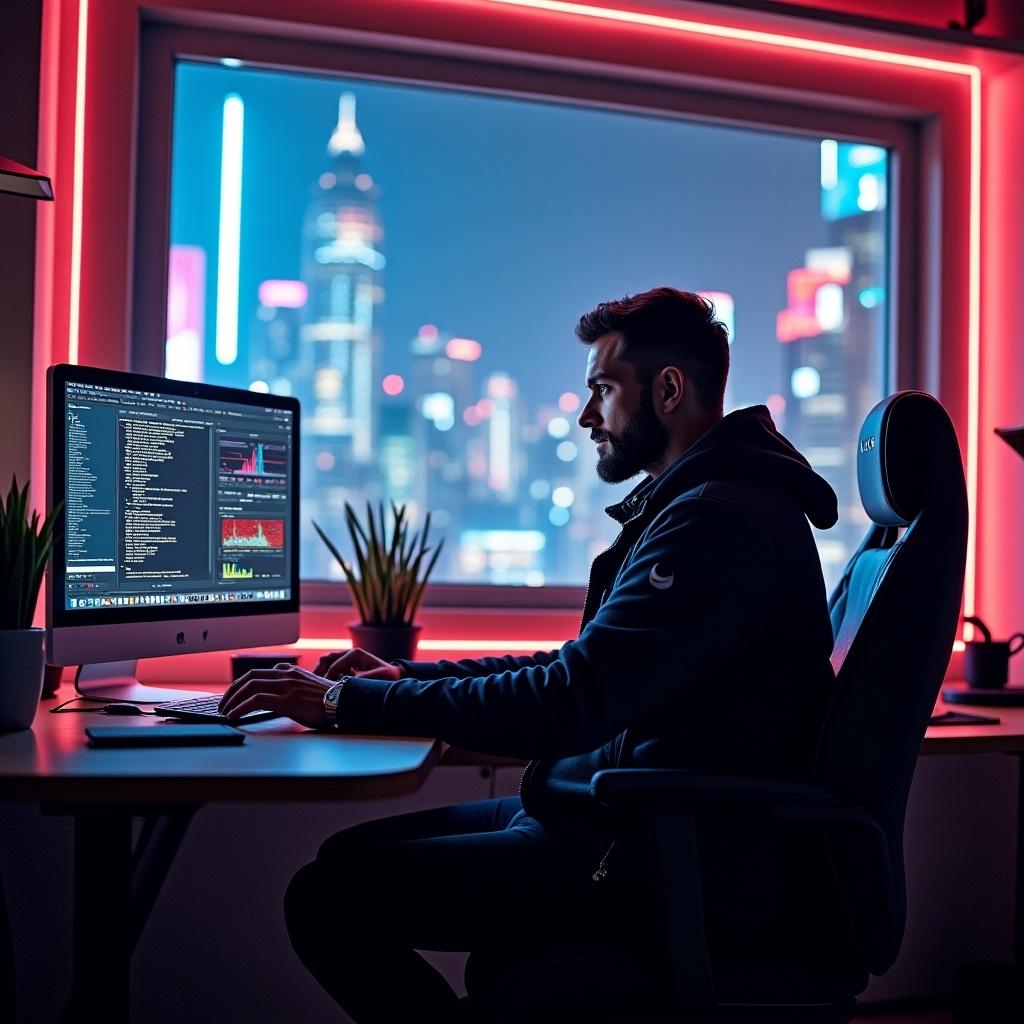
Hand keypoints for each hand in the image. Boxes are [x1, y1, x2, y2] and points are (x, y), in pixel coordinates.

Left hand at [219, 663, 333, 727]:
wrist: (344, 701)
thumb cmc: (328, 699)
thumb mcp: (308, 687)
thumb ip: (292, 685)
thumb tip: (277, 694)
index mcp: (290, 671)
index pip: (257, 673)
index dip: (241, 683)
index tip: (233, 694)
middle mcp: (286, 675)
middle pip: (249, 677)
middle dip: (232, 691)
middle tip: (223, 704)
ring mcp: (286, 686)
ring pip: (250, 687)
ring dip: (232, 699)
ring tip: (225, 711)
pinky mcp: (287, 699)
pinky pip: (256, 701)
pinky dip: (241, 707)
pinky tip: (234, 715)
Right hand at [313, 648, 401, 681]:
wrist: (393, 676)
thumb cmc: (385, 676)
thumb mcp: (372, 678)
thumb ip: (356, 681)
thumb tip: (341, 686)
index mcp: (354, 653)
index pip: (334, 664)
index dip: (327, 677)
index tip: (324, 689)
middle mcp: (349, 653)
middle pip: (326, 658)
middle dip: (318, 671)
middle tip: (313, 684)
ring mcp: (347, 659)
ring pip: (327, 663)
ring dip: (321, 673)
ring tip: (316, 686)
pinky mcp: (346, 666)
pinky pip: (332, 669)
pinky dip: (327, 676)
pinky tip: (326, 686)